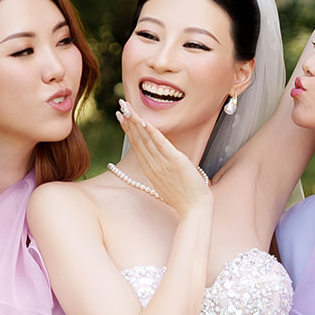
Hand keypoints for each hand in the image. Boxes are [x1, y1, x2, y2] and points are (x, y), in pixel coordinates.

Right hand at [117, 101, 211, 217]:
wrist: (195, 209)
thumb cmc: (184, 197)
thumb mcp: (167, 182)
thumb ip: (161, 169)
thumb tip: (161, 158)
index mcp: (150, 170)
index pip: (136, 146)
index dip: (128, 130)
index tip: (121, 116)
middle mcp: (153, 165)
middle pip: (137, 139)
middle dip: (128, 121)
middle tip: (120, 105)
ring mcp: (162, 163)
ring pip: (145, 139)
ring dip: (135, 122)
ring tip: (127, 108)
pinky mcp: (175, 161)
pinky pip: (161, 144)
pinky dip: (151, 132)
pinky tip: (143, 121)